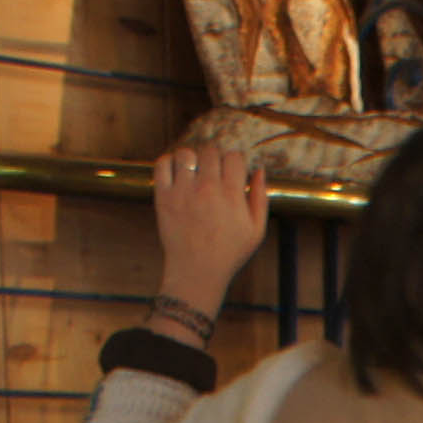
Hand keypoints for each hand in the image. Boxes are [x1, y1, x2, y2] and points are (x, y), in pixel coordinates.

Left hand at [153, 137, 267, 321]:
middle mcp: (207, 189)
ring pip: (186, 154)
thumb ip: (260, 198)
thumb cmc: (228, 254)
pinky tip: (176, 173)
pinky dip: (168, 163)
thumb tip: (260, 170)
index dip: (234, 162)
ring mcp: (183, 192)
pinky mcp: (164, 197)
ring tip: (192, 172)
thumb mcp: (256, 231)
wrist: (196, 272)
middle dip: (213, 159)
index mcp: (231, 195)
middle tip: (212, 173)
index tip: (231, 172)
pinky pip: (162, 164)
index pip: (234, 156)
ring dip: (191, 159)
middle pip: (210, 150)